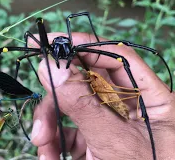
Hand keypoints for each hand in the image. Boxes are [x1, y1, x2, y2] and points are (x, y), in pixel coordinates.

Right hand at [32, 33, 174, 158]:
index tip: (51, 42)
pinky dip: (53, 142)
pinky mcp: (91, 139)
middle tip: (41, 111)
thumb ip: (82, 102)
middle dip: (57, 96)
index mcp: (150, 97)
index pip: (115, 57)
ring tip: (43, 146)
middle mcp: (127, 105)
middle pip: (84, 81)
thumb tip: (50, 64)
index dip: (83, 44)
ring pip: (69, 106)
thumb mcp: (114, 141)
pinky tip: (49, 156)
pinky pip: (66, 130)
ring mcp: (107, 123)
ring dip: (50, 123)